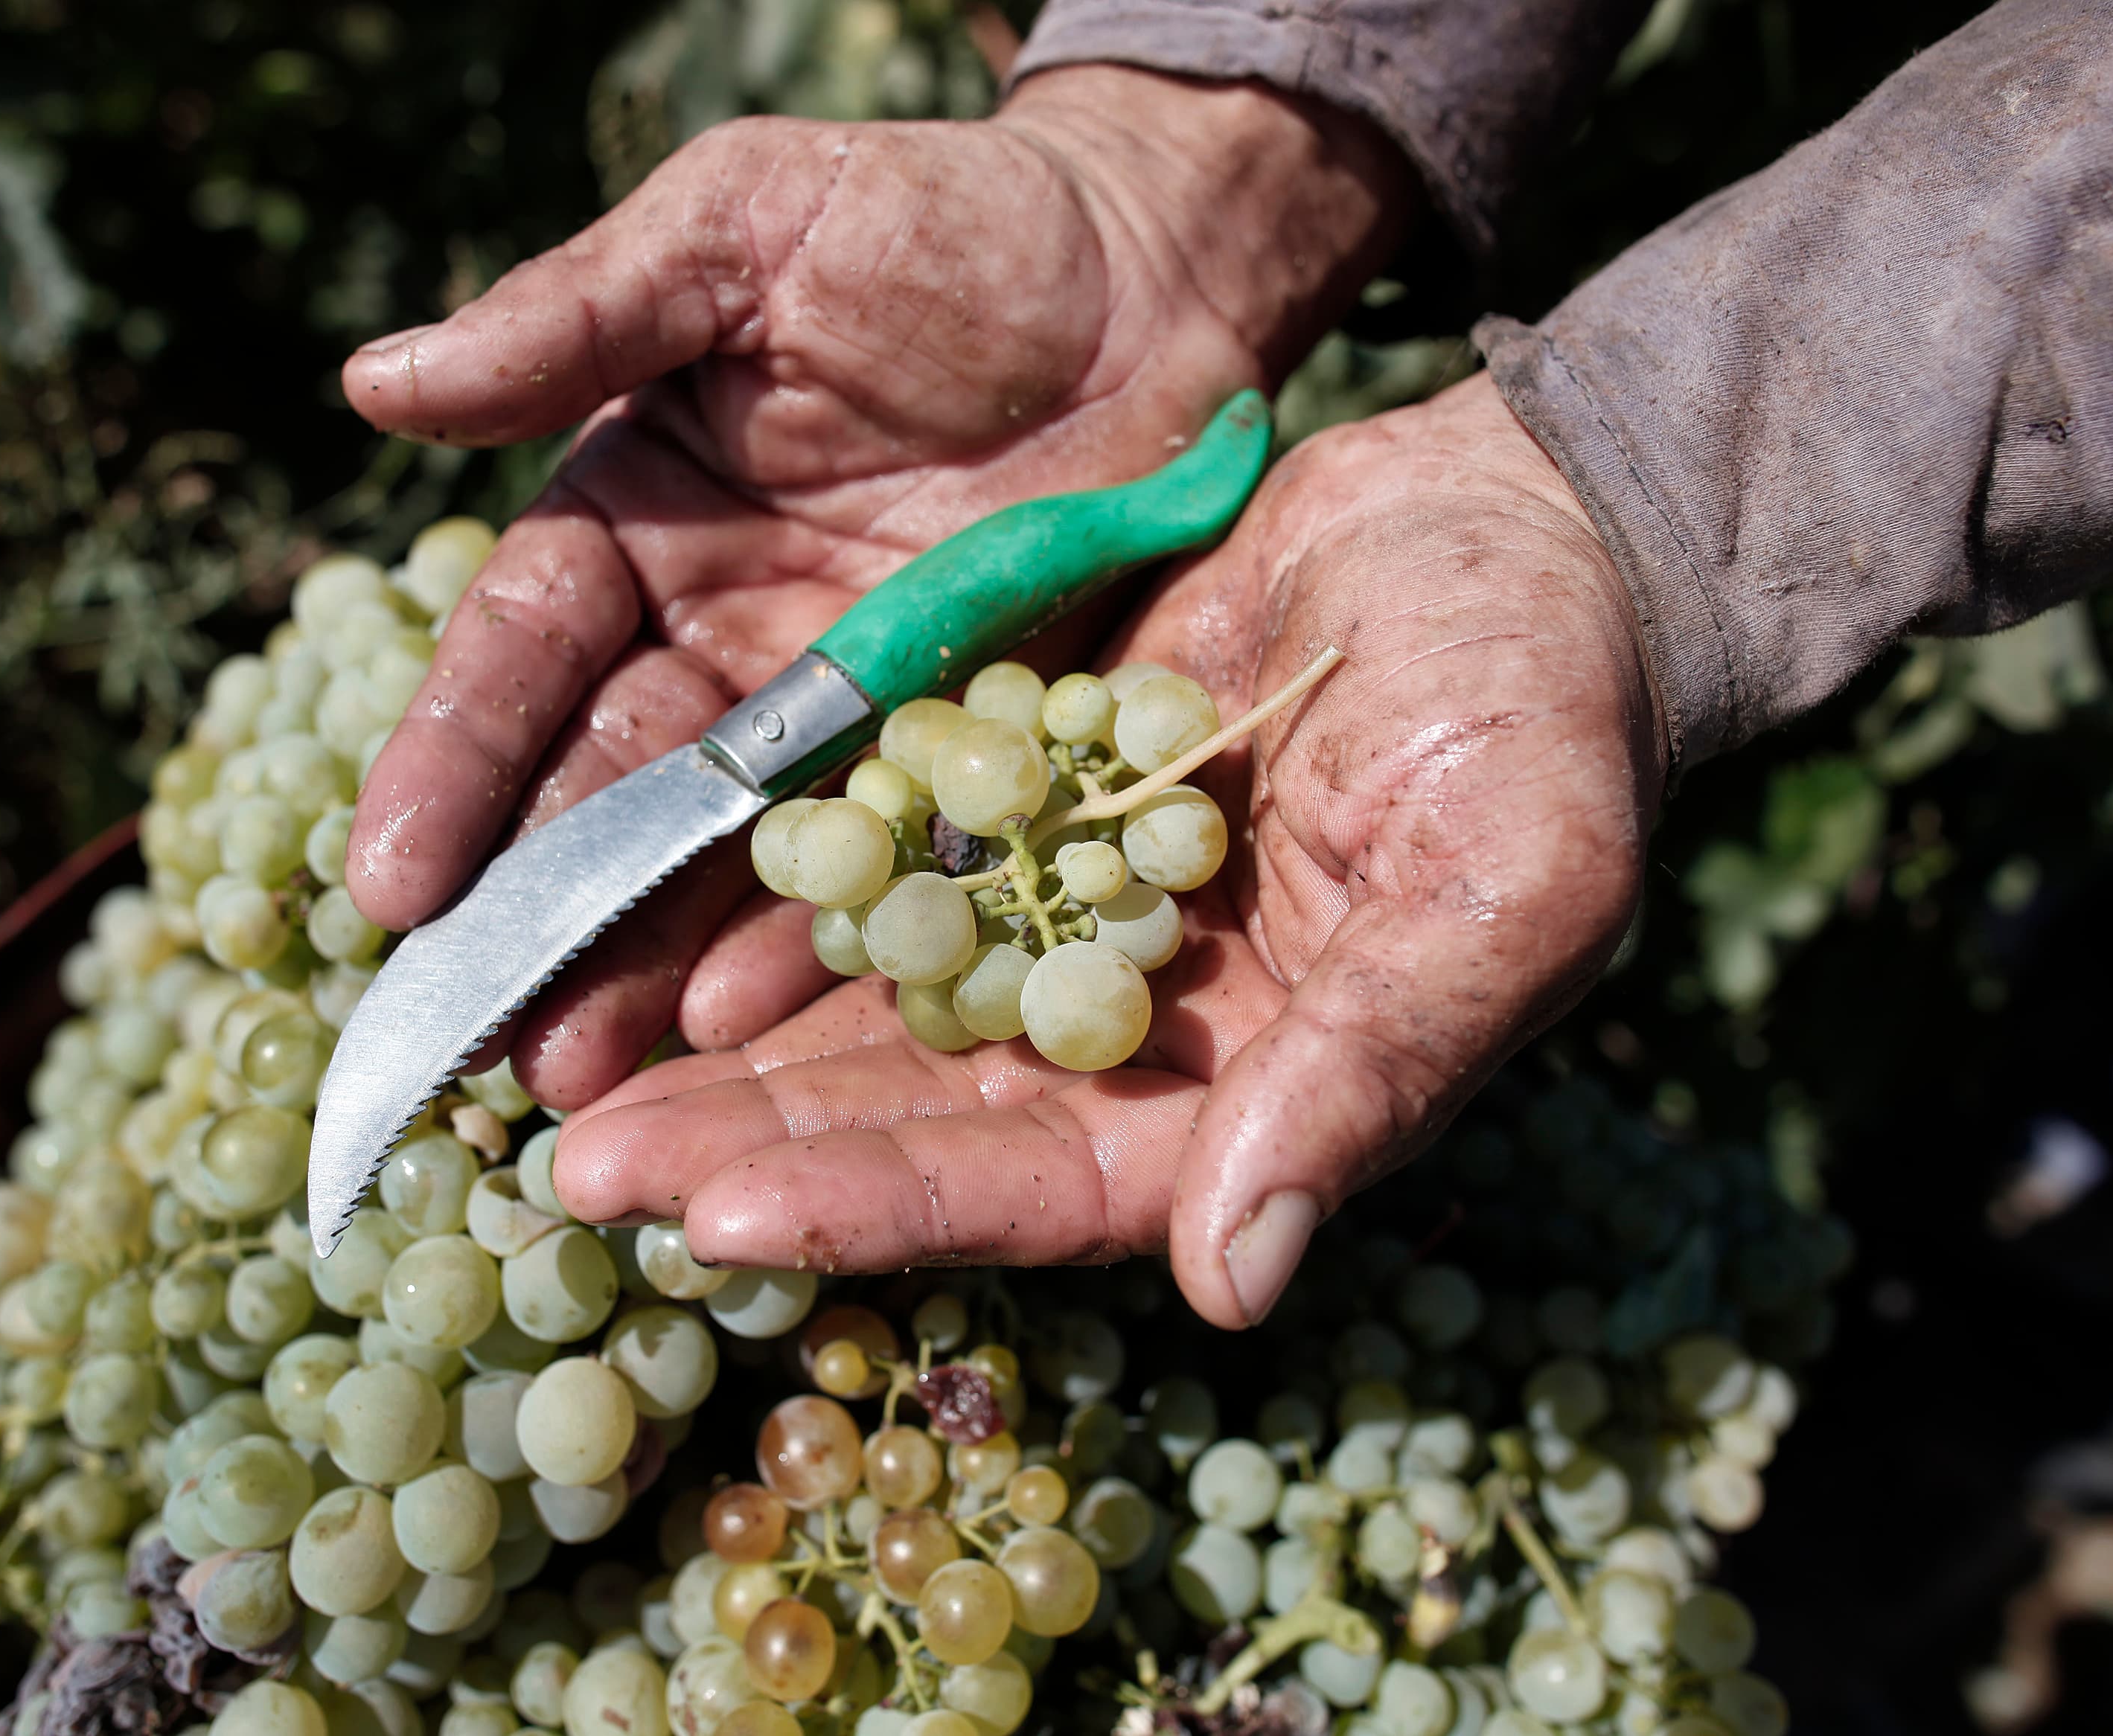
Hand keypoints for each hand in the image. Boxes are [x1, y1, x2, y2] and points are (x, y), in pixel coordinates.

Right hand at [339, 67, 1412, 1105]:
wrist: (1153, 272)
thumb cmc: (937, 218)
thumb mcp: (744, 227)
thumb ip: (580, 316)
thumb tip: (373, 381)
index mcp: (639, 518)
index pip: (524, 655)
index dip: (454, 766)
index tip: (387, 885)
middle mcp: (721, 633)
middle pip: (608, 787)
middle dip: (536, 911)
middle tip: (472, 1040)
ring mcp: (841, 709)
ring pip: (722, 853)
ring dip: (643, 963)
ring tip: (577, 1077)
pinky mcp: (961, 752)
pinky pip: (880, 858)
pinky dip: (814, 938)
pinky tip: (739, 1028)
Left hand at [551, 374, 1664, 1325]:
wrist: (1521, 526)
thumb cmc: (1552, 712)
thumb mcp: (1507, 887)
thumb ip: (1375, 1069)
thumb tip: (1238, 1280)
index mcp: (1248, 1090)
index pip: (1041, 1183)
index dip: (883, 1209)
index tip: (721, 1222)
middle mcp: (1135, 1029)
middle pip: (917, 1116)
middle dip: (751, 1145)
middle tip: (574, 1170)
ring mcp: (1065, 910)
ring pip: (870, 1003)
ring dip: (723, 1037)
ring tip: (560, 1063)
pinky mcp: (1021, 794)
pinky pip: (878, 857)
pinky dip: (771, 885)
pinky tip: (644, 898)